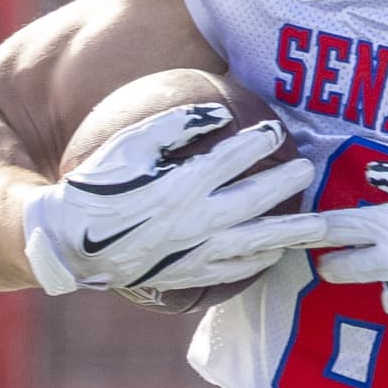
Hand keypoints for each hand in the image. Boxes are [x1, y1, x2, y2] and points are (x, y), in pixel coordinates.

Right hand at [19, 104, 331, 300]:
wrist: (70, 242)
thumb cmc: (96, 186)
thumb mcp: (130, 144)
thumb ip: (175, 125)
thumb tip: (218, 112)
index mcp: (184, 184)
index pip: (234, 158)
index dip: (260, 142)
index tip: (277, 129)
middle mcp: (198, 220)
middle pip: (256, 200)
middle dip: (286, 183)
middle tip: (309, 171)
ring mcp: (195, 252)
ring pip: (255, 243)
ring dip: (289, 233)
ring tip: (317, 228)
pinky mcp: (188, 275)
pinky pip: (232, 271)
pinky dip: (257, 263)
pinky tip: (271, 256)